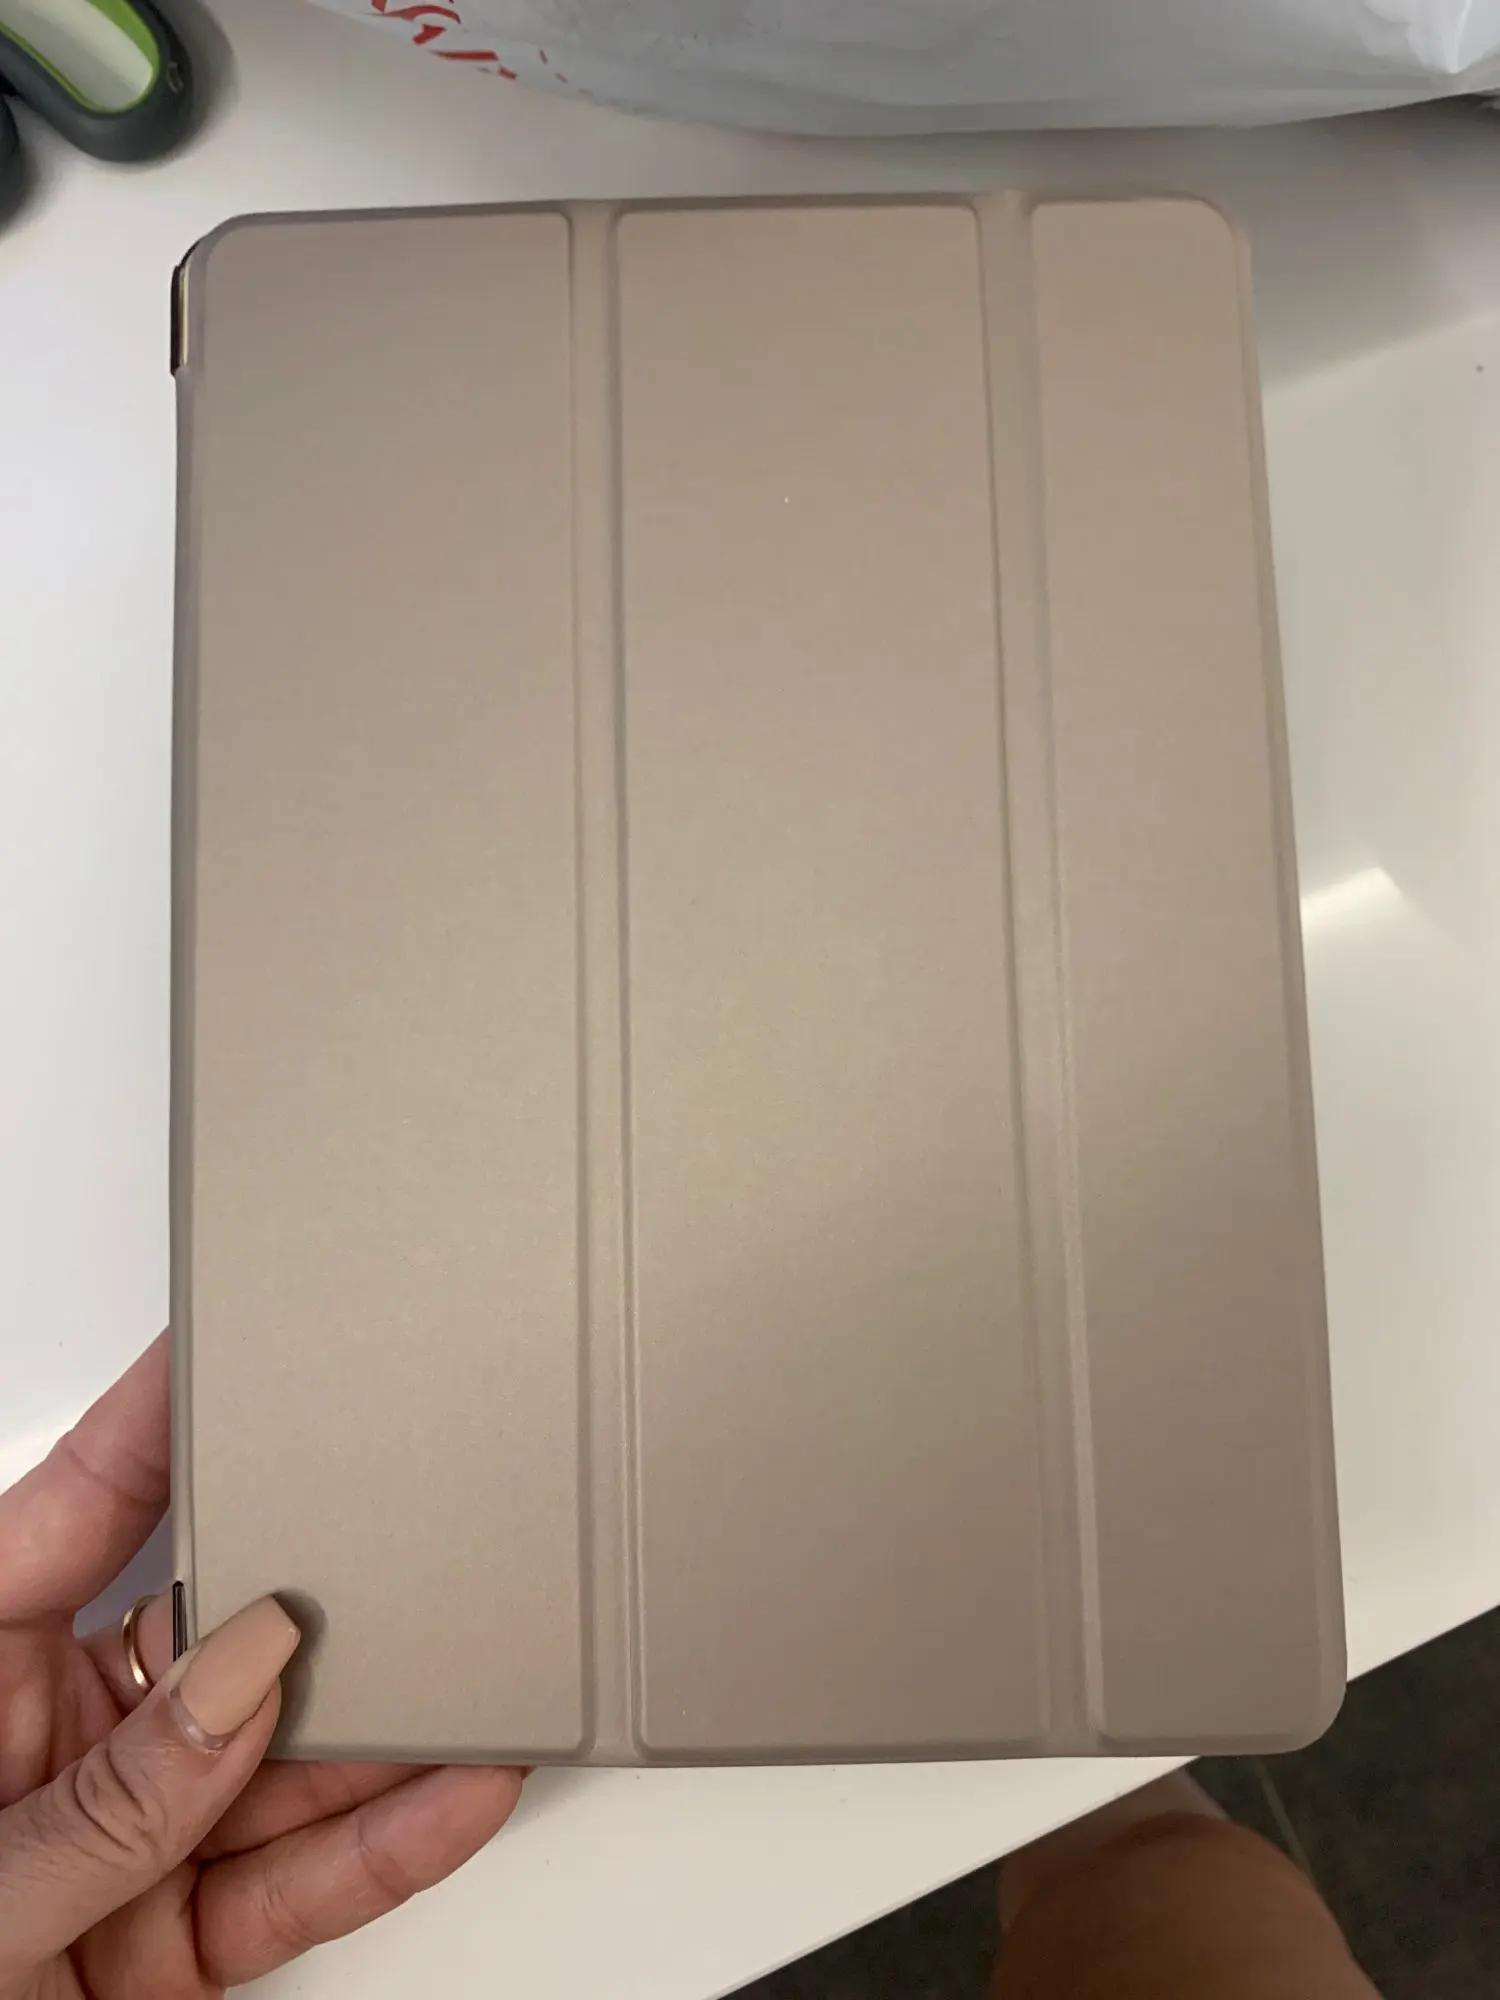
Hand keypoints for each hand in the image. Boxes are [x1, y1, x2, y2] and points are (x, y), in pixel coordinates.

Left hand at [0, 1336, 522, 1995]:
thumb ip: (111, 1797)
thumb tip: (248, 1672)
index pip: (80, 1507)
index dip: (165, 1415)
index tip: (245, 1332)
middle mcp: (43, 1740)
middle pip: (214, 1634)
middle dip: (322, 1600)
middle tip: (418, 1543)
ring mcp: (122, 1836)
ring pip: (280, 1761)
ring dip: (386, 1733)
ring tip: (480, 1684)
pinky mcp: (173, 1938)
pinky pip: (296, 1876)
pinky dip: (383, 1842)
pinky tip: (456, 1791)